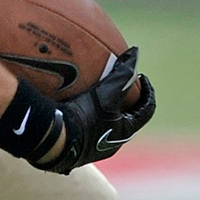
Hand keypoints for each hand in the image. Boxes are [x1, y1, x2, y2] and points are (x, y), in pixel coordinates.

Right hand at [0, 48, 156, 173]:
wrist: (53, 142)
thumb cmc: (84, 119)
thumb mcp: (107, 94)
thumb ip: (122, 74)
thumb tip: (135, 52)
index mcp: (124, 132)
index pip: (146, 110)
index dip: (147, 92)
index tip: (141, 76)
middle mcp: (110, 143)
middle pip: (124, 116)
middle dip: (123, 99)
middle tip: (118, 82)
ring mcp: (90, 146)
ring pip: (102, 123)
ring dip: (101, 106)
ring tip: (93, 89)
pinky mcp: (72, 146)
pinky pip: (81, 125)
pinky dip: (81, 112)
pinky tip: (67, 98)